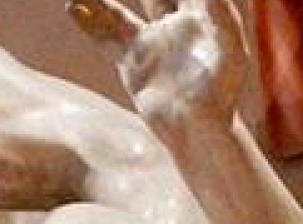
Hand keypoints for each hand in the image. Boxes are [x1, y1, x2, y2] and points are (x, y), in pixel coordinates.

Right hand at [68, 0, 248, 127]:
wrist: (198, 131)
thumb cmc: (221, 94)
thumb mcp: (230, 52)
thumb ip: (221, 17)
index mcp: (200, 17)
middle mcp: (172, 26)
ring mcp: (149, 44)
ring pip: (119, 13)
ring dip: (102, 1)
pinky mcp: (131, 62)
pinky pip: (106, 36)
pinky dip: (89, 22)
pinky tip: (72, 6)